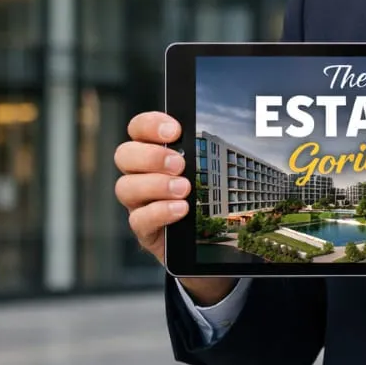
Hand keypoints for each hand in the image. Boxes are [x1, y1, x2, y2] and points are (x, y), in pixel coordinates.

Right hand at [114, 111, 234, 305]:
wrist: (205, 240)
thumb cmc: (207, 197)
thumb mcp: (209, 170)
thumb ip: (209, 150)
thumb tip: (241, 127)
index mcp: (153, 153)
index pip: (138, 129)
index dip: (149, 124)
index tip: (174, 129)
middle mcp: (140, 175)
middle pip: (124, 155)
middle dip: (151, 156)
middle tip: (180, 163)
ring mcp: (139, 203)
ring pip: (125, 187)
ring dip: (156, 185)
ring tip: (184, 189)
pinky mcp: (145, 229)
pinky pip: (138, 220)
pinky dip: (160, 212)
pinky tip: (181, 210)